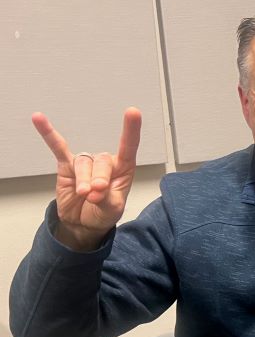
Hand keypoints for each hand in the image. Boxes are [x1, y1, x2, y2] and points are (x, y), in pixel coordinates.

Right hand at [32, 108, 141, 250]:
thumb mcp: (112, 211)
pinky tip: (39, 120)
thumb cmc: (103, 213)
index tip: (133, 112)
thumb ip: (106, 199)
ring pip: (84, 164)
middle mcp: (105, 163)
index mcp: (123, 170)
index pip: (128, 147)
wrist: (84, 223)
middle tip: (97, 195)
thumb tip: (94, 191)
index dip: (130, 130)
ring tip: (84, 195)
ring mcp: (86, 163)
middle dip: (99, 179)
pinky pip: (58, 147)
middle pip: (102, 161)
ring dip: (83, 180)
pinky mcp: (67, 166)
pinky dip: (49, 134)